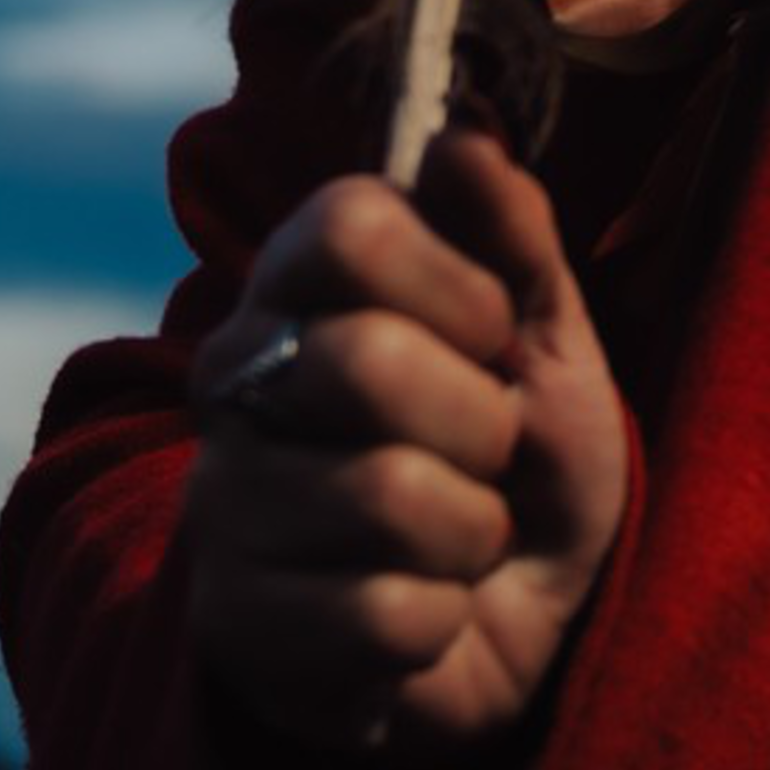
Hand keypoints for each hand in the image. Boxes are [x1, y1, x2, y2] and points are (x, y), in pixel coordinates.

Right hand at [184, 132, 633, 769]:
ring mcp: (221, 505)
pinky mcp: (232, 627)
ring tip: (457, 542)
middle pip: (366, 361)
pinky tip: (420, 616)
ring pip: (383, 497)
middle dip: (480, 424)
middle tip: (484, 455)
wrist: (520, 630)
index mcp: (300, 289)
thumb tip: (459, 139)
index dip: (457, 283)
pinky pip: (382, 615)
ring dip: (470, 535)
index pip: (349, 224)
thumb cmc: (523, 464)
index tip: (493, 334)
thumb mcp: (548, 342)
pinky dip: (440, 621)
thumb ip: (513, 238)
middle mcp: (236, 383)